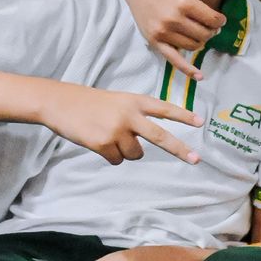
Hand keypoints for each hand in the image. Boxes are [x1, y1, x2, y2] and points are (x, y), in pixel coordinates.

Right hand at [44, 87, 203, 164]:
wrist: (59, 102)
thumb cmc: (88, 103)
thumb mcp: (116, 102)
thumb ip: (134, 117)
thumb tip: (142, 144)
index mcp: (134, 101)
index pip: (164, 108)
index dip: (183, 116)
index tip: (200, 123)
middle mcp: (130, 115)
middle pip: (161, 136)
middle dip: (179, 150)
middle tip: (196, 160)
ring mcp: (117, 130)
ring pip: (135, 154)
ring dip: (124, 151)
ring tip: (106, 136)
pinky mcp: (104, 143)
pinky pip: (117, 160)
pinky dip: (108, 155)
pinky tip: (96, 141)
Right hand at [116, 0, 229, 77]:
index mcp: (184, 2)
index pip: (212, 19)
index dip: (220, 20)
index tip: (219, 19)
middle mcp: (173, 19)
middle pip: (204, 34)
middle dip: (211, 31)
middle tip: (210, 26)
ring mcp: (163, 32)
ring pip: (193, 46)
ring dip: (201, 42)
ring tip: (200, 34)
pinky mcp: (154, 41)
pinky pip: (174, 60)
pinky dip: (187, 69)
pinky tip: (200, 76)